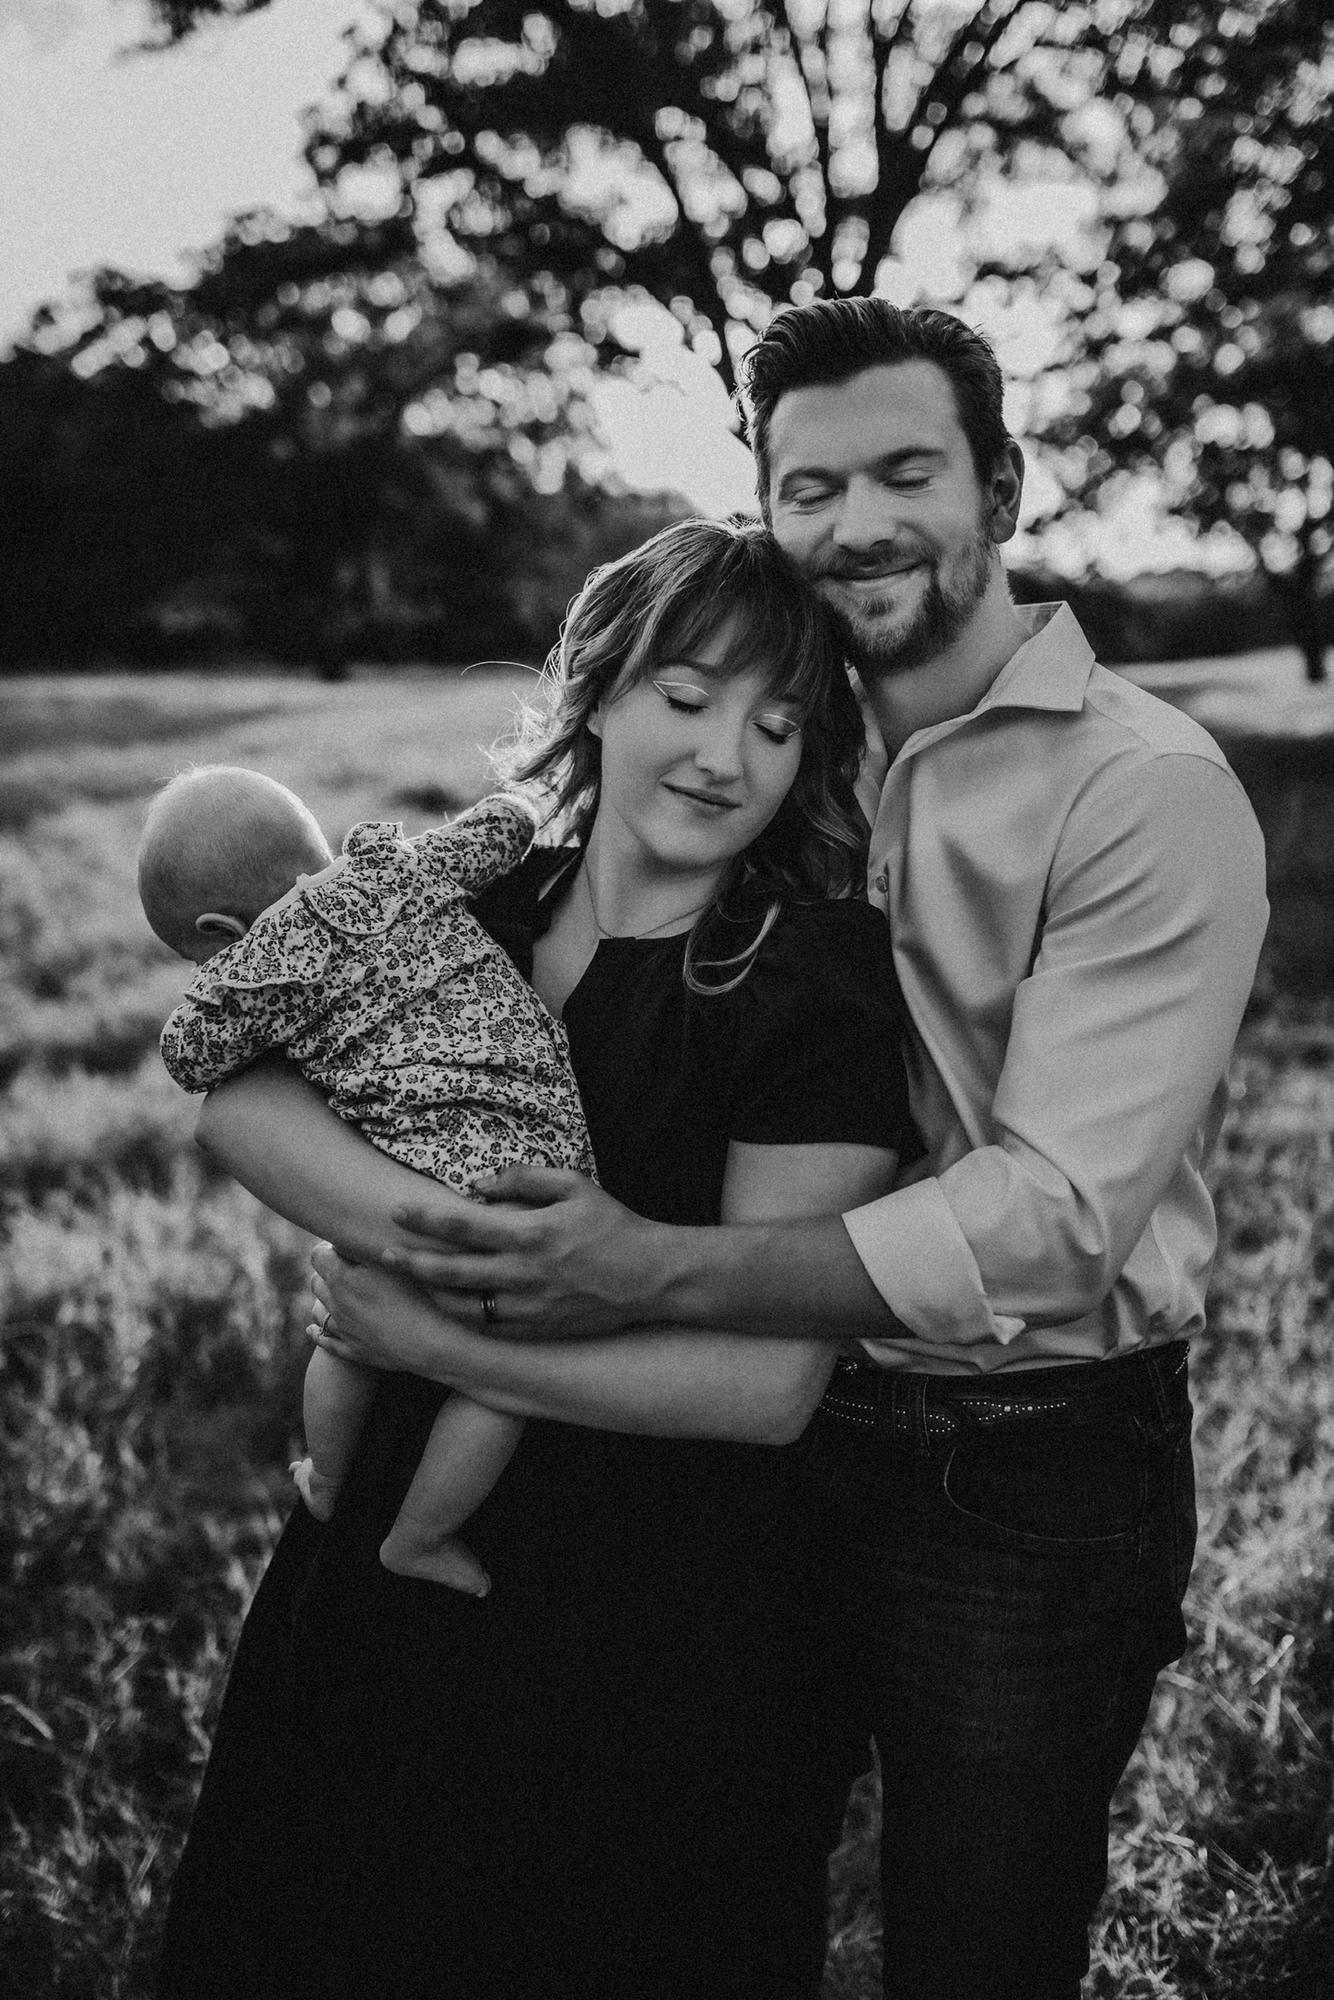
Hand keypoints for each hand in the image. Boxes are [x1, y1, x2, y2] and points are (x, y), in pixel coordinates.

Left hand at [309, 1242, 473, 1379]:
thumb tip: (350, 1233)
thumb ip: (368, 1245)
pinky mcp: (353, 1352)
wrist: (437, 1345)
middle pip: (316, 1281)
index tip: (347, 1244)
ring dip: (325, 1299)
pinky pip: (325, 1341)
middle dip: (328, 1271)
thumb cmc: (423, 1296)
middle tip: (349, 1265)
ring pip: (318, 1311)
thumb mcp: (396, 1260)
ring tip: (343, 1292)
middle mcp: (337, 1305)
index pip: (318, 1255)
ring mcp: (344, 1331)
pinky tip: (317, 1329)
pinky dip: (319, 1332)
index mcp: (343, 1279)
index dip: (329, 1247)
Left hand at [381, 1166, 667, 1339]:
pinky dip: (464, 1316)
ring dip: (431, 1294)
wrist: (652, 1278)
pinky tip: (450, 1305)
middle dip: (411, 1263)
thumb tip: (477, 1183)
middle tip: (382, 1256)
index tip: (396, 1211)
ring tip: (413, 1282)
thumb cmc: (612, 1225)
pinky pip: (488, 1326)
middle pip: (450, 1271)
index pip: (463, 1224)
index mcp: (530, 1233)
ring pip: (463, 1306)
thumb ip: (523, 1178)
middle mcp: (524, 1273)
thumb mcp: (574, 1185)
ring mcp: (529, 1306)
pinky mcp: (537, 1328)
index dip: (424, 1217)